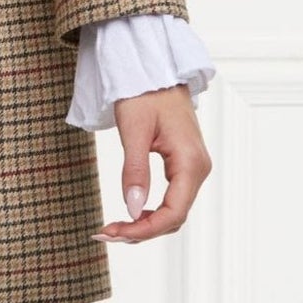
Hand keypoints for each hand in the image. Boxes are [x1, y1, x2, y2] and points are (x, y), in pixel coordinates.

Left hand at [96, 83, 211, 241]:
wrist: (156, 70)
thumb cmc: (145, 94)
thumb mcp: (135, 132)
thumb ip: (135, 171)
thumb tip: (132, 209)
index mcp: (190, 162)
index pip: (172, 213)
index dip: (143, 230)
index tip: (112, 232)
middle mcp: (198, 169)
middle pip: (173, 218)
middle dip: (140, 231)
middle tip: (104, 232)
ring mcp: (193, 168)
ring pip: (173, 212)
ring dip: (144, 224)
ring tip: (112, 228)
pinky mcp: (184, 165)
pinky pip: (171, 198)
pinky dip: (150, 211)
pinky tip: (129, 213)